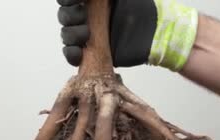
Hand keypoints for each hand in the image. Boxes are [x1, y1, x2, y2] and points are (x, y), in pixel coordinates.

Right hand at [58, 0, 198, 70]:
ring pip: (65, 34)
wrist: (155, 31)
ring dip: (71, 35)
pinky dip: (71, 54)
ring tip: (86, 35)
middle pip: (64, 15)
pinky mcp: (90, 53)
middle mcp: (86, 15)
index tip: (79, 1)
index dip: (67, 0)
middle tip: (83, 16)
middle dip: (70, 16)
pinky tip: (78, 53)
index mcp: (91, 1)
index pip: (67, 0)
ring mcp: (86, 35)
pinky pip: (71, 54)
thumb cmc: (141, 7)